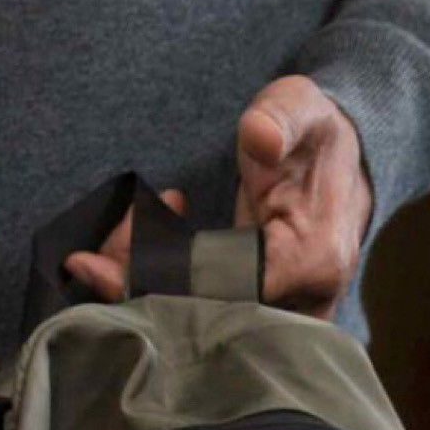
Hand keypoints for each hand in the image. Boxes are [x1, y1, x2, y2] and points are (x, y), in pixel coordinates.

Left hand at [55, 78, 372, 314]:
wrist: (343, 158)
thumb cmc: (315, 132)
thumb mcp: (300, 106)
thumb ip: (280, 118)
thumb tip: (259, 136)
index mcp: (313, 260)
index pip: (223, 293)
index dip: (158, 280)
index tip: (96, 265)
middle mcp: (303, 303)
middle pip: (204, 320)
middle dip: (138, 287)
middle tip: (86, 257)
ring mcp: (284, 314)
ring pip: (197, 323)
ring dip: (143, 285)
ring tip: (110, 238)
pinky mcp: (259, 310)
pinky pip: (200, 312)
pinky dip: (158, 283)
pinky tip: (141, 237)